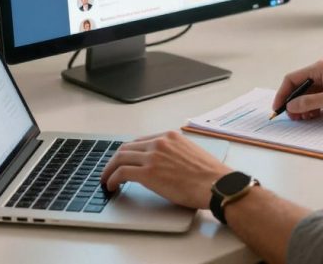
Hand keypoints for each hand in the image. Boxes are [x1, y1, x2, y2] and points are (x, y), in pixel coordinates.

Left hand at [100, 130, 231, 209]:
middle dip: (115, 159)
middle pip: (127, 147)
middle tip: (110, 169)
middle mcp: (159, 142)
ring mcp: (152, 156)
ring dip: (110, 169)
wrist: (216, 184)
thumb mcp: (191, 153)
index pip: (141, 141)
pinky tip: (112, 186)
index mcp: (170, 136)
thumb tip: (164, 164)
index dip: (129, 152)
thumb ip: (175, 153)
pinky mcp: (148, 173)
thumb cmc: (210, 175)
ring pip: (120, 158)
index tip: (124, 160)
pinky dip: (113, 179)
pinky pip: (122, 173)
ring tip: (106, 179)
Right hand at [272, 59, 322, 120]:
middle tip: (291, 116)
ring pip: (306, 95)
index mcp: (319, 69)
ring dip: (302, 107)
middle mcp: (322, 74)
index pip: (293, 79)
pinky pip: (315, 100)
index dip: (283, 93)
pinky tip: (311, 117)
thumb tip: (291, 106)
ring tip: (302, 118)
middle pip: (299, 87)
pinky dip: (311, 109)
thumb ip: (308, 102)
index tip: (278, 107)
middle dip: (293, 102)